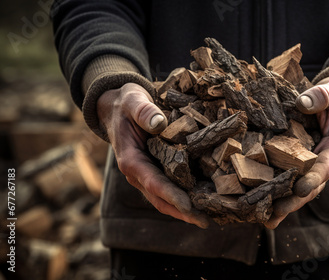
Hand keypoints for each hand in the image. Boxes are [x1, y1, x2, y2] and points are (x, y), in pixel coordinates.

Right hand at [97, 83, 208, 228]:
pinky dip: (185, 198)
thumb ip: (144, 111)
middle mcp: (137, 173)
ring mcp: (146, 175)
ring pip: (164, 199)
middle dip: (182, 212)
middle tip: (205, 221)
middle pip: (160, 199)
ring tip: (208, 217)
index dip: (170, 195)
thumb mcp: (133, 101)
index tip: (188, 206)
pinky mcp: (155, 171)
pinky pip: (169, 189)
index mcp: (130, 160)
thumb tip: (159, 123)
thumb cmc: (126, 103)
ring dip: (184, 211)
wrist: (117, 107)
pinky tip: (203, 201)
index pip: (152, 183)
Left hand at [264, 76, 328, 228]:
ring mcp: (310, 166)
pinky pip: (288, 180)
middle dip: (293, 201)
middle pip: (310, 186)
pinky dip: (276, 193)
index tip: (302, 190)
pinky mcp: (298, 165)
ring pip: (298, 189)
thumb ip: (322, 96)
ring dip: (282, 204)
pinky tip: (260, 205)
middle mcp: (324, 162)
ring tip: (264, 219)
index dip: (314, 179)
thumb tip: (302, 103)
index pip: (325, 166)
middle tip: (275, 214)